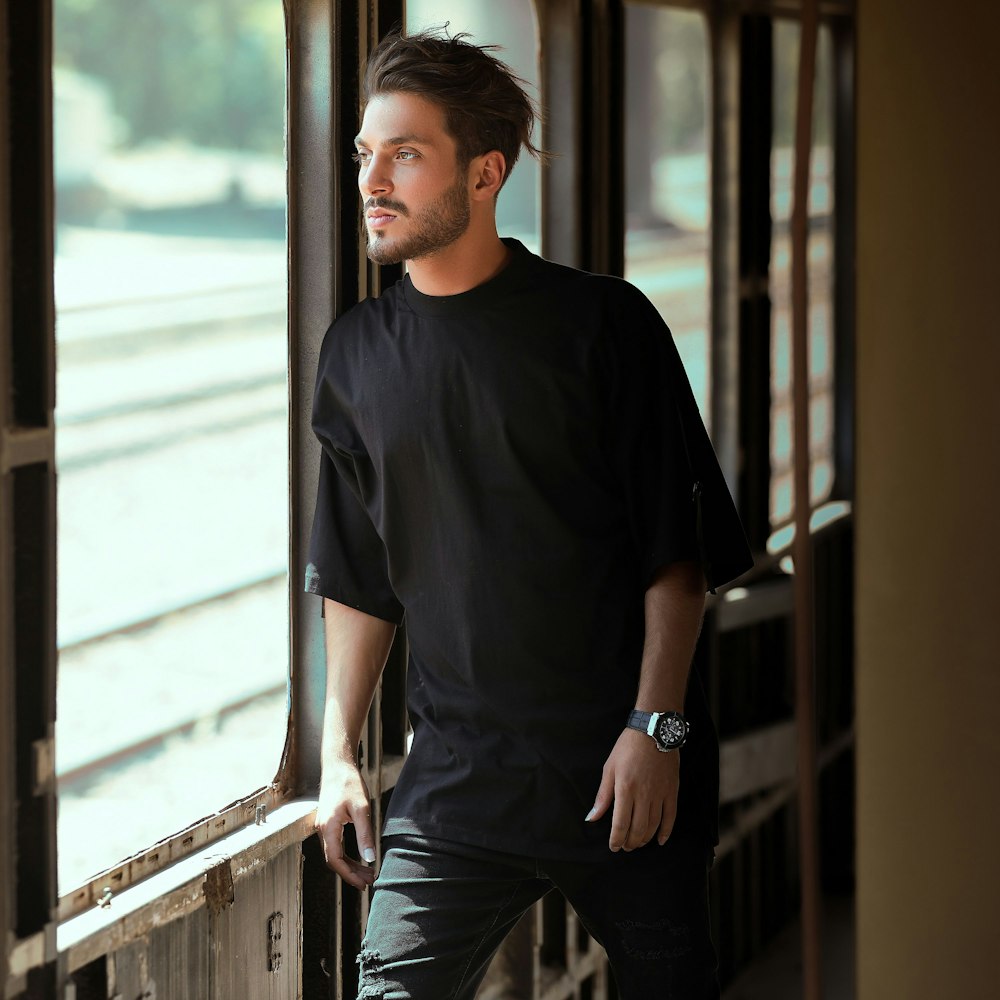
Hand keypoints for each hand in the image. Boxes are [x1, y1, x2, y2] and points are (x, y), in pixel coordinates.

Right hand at [315, 758, 376, 888]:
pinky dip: (346, 854)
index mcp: (328, 828)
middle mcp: (322, 830)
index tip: (363, 883)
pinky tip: (358, 857)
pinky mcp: (328, 822)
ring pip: (334, 854)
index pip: (335, 861)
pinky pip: (335, 845)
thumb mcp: (361, 808)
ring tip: (367, 872)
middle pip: (334, 861)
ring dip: (349, 865)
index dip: (349, 875)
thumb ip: (365, 834)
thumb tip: (370, 858)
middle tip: (368, 881)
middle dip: (351, 873)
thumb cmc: (349, 783)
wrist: (338, 765)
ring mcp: (323, 826)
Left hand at [586, 728, 679, 851]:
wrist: (653, 731)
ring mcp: (660, 794)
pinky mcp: (672, 791)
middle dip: (630, 843)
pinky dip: (666, 832)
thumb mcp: (609, 768)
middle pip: (638, 829)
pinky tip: (659, 840)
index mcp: (625, 789)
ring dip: (644, 839)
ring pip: (653, 826)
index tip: (613, 847)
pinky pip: (671, 817)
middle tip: (625, 846)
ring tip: (637, 843)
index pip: (620, 824)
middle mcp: (644, 795)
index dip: (616, 839)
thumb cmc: (627, 747)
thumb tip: (592, 817)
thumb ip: (603, 796)